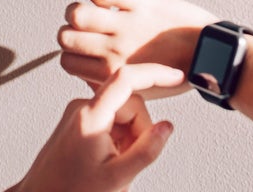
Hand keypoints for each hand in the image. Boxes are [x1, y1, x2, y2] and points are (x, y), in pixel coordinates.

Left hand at [10, 64, 183, 191]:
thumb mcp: (115, 178)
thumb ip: (146, 151)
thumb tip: (167, 126)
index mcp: (91, 115)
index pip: (127, 78)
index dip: (154, 73)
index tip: (175, 76)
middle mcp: (82, 107)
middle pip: (129, 102)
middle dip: (139, 129)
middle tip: (130, 159)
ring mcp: (78, 112)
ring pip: (121, 112)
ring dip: (128, 136)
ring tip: (115, 164)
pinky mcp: (77, 120)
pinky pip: (110, 119)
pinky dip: (117, 138)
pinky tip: (109, 158)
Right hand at [58, 0, 216, 98]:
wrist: (209, 52)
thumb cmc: (180, 70)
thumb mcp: (141, 90)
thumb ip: (112, 82)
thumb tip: (89, 73)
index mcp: (113, 73)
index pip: (67, 61)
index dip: (71, 52)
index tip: (80, 46)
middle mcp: (114, 49)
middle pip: (65, 36)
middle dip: (70, 30)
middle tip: (84, 27)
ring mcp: (126, 25)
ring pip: (76, 13)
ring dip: (80, 8)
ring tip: (92, 9)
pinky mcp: (140, 3)